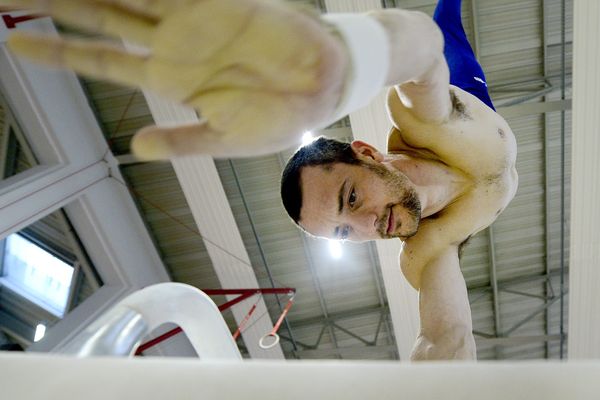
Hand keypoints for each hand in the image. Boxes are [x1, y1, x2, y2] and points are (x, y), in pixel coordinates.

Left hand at [2, 0, 347, 158]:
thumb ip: (182, 140)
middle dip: (59, 5)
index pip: (103, 61)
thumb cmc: (278, 118)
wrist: (323, 85)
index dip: (60, 52)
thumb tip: (136, 146)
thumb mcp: (227, 139)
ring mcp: (193, 18)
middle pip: (104, 17)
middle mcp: (173, 44)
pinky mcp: (219, 0)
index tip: (17, 44)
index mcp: (170, 79)